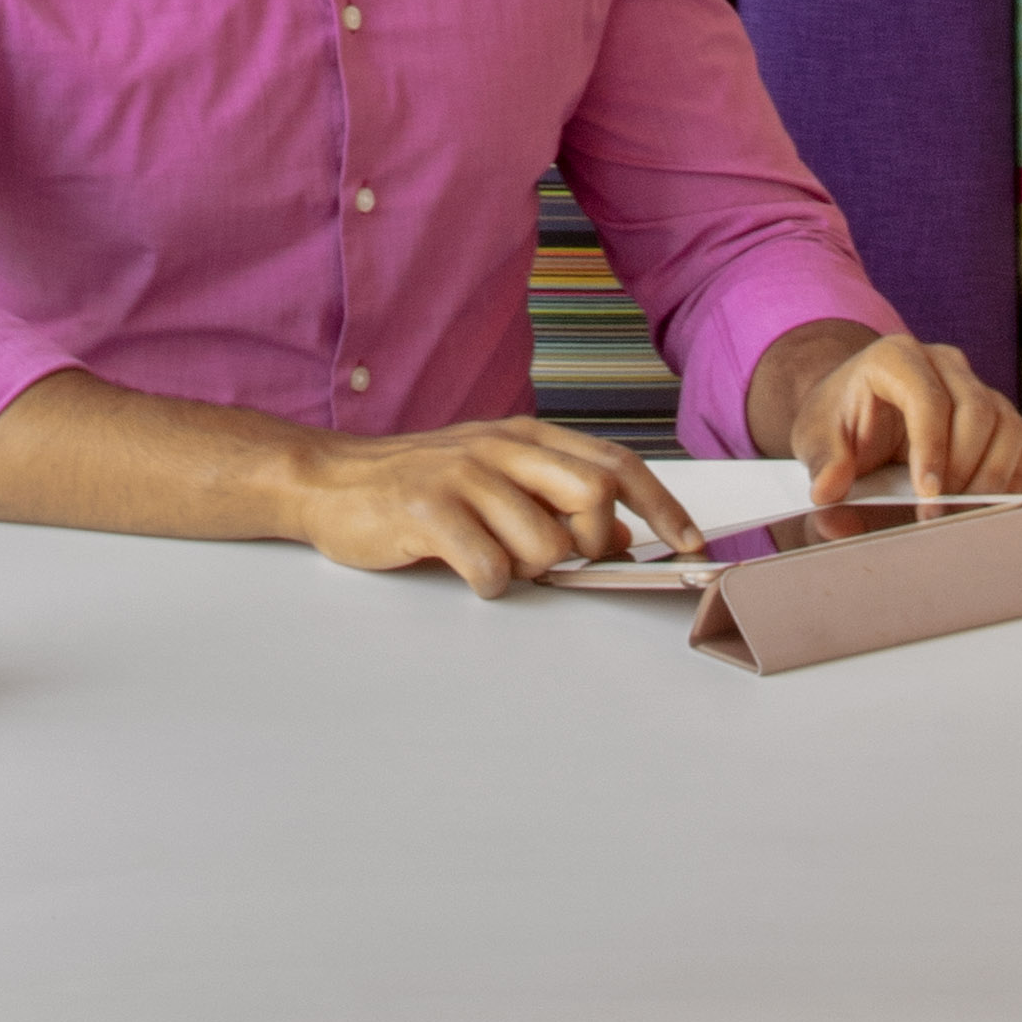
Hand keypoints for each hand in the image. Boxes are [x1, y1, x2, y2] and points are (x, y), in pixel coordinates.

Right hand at [287, 413, 703, 598]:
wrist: (330, 480)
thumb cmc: (418, 484)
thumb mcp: (496, 481)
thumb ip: (557, 501)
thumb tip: (622, 536)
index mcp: (525, 438)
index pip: (616, 466)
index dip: (664, 509)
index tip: (692, 545)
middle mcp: (501, 448)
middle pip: (593, 496)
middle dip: (592, 546)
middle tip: (562, 562)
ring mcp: (463, 475)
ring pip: (544, 542)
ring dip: (530, 570)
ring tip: (495, 559)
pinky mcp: (426, 508)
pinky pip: (490, 565)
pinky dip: (490, 583)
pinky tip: (467, 570)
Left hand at [754, 323, 1021, 526]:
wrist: (855, 409)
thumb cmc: (838, 419)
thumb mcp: (816, 436)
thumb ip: (823, 462)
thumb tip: (829, 492)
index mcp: (897, 357)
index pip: (927, 397)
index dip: (932, 448)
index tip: (927, 495)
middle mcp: (944, 363)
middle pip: (976, 410)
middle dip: (962, 468)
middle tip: (941, 513)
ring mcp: (975, 386)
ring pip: (1007, 424)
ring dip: (991, 475)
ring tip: (961, 512)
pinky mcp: (995, 415)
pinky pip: (1019, 445)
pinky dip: (1009, 478)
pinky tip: (985, 507)